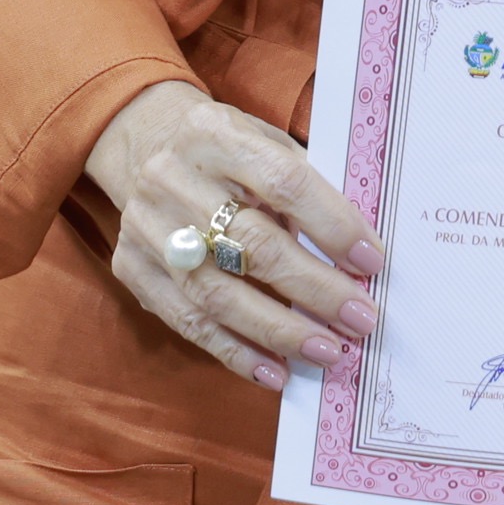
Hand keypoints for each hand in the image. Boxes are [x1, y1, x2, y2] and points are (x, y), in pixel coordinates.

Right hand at [87, 80, 385, 389]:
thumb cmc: (228, 151)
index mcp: (213, 134)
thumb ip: (304, 186)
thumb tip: (358, 253)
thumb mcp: (264, 141)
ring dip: (279, 331)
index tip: (372, 261)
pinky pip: (187, 321)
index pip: (283, 182)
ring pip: (217, 293)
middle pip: (252, 245)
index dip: (331, 224)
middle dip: (314, 288)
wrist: (145, 144)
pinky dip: (235, 351)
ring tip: (326, 351)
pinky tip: (276, 371)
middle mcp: (171, 178)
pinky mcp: (131, 267)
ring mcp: (146, 226)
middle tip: (360, 318)